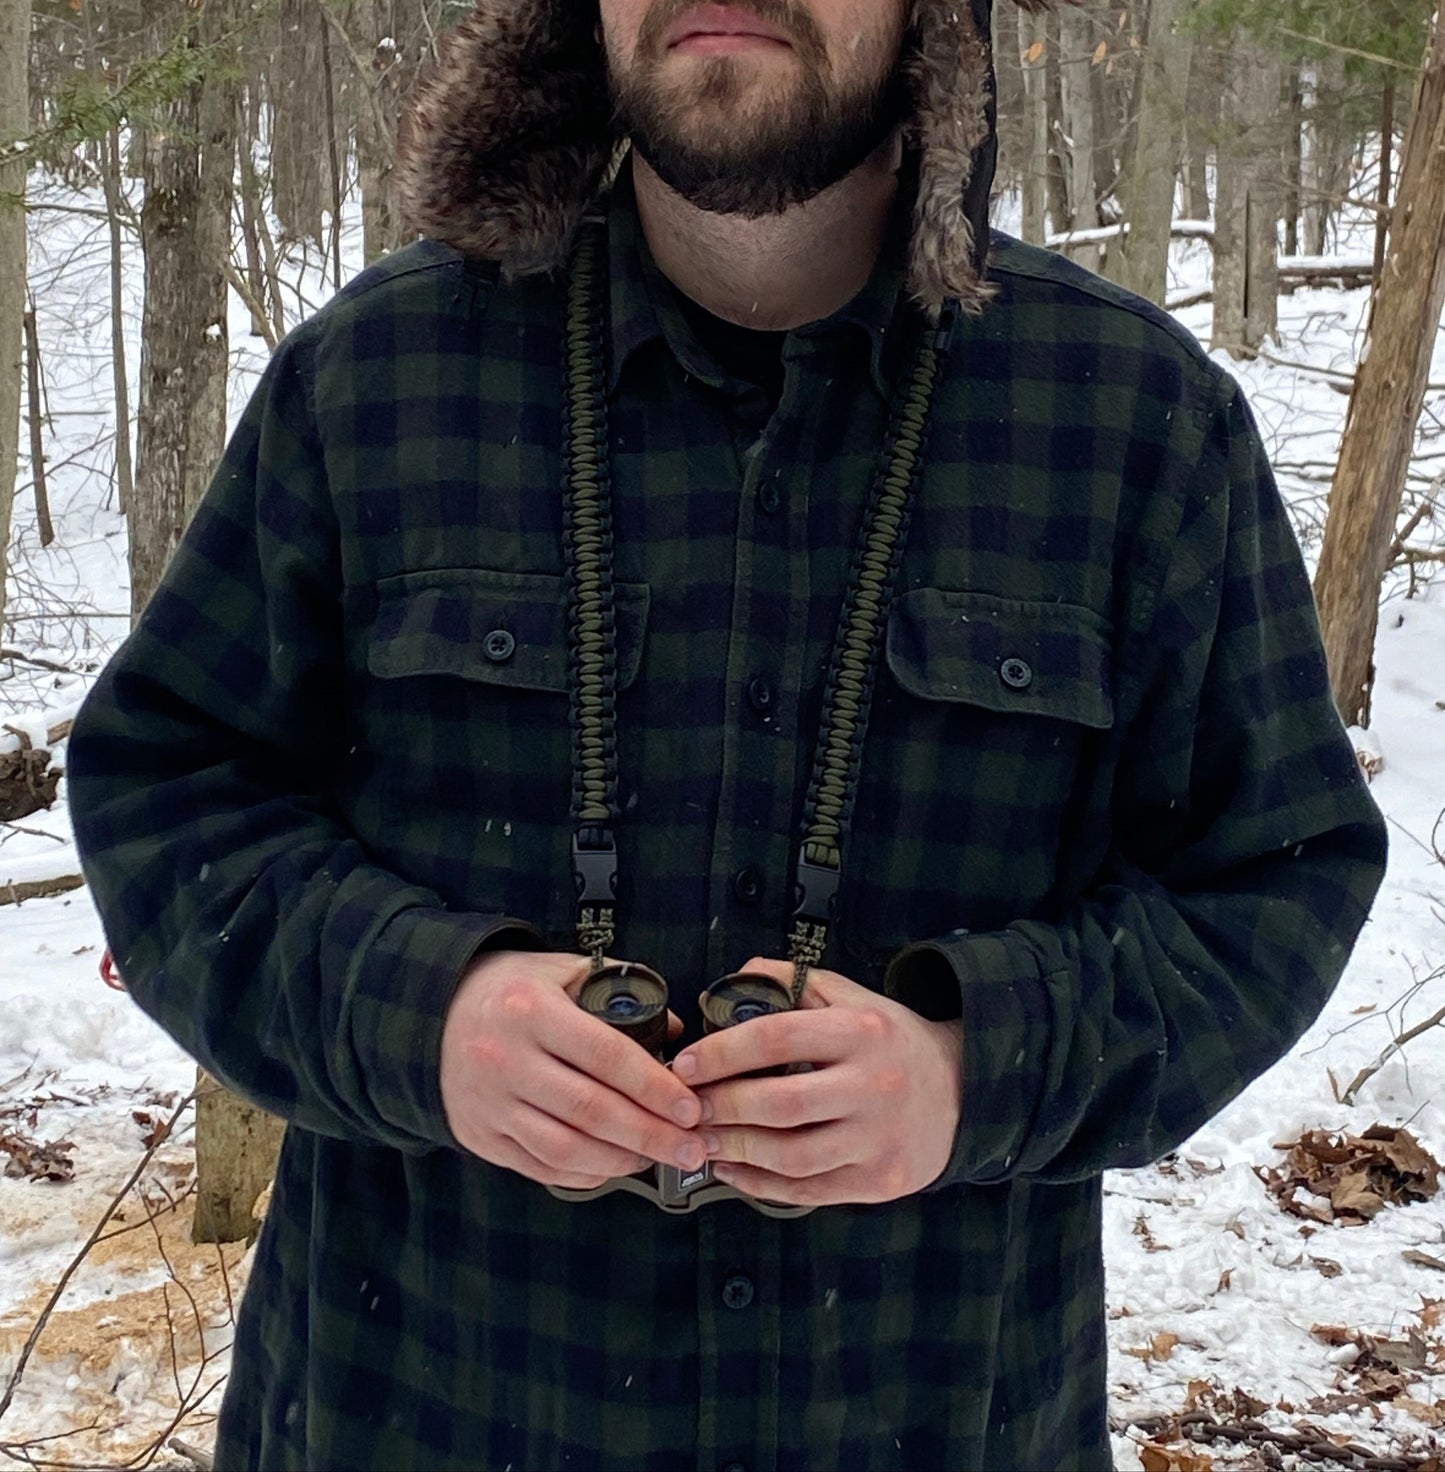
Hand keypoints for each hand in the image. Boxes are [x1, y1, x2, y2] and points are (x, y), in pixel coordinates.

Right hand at [439, 950, 705, 1189]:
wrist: (432, 1015)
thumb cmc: (511, 990)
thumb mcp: (561, 970)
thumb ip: (617, 991)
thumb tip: (674, 1031)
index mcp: (530, 1011)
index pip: (606, 1056)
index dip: (654, 1087)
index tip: (691, 1107)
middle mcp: (505, 1060)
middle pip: (591, 1111)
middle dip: (651, 1135)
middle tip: (692, 1148)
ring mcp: (489, 1104)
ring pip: (566, 1148)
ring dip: (622, 1159)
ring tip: (659, 1158)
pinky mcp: (479, 1137)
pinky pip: (540, 1166)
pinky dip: (585, 1172)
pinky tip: (615, 1165)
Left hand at [673, 959, 963, 1206]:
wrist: (960, 1091)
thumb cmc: (891, 1041)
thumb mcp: (852, 997)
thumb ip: (794, 982)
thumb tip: (737, 979)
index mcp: (861, 1032)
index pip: (777, 1038)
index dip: (722, 1052)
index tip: (685, 1064)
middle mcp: (874, 1085)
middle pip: (779, 1104)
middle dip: (720, 1107)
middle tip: (686, 1107)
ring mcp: (879, 1139)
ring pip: (791, 1156)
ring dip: (735, 1150)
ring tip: (702, 1139)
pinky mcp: (880, 1181)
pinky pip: (808, 1191)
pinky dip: (761, 1185)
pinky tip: (733, 1171)